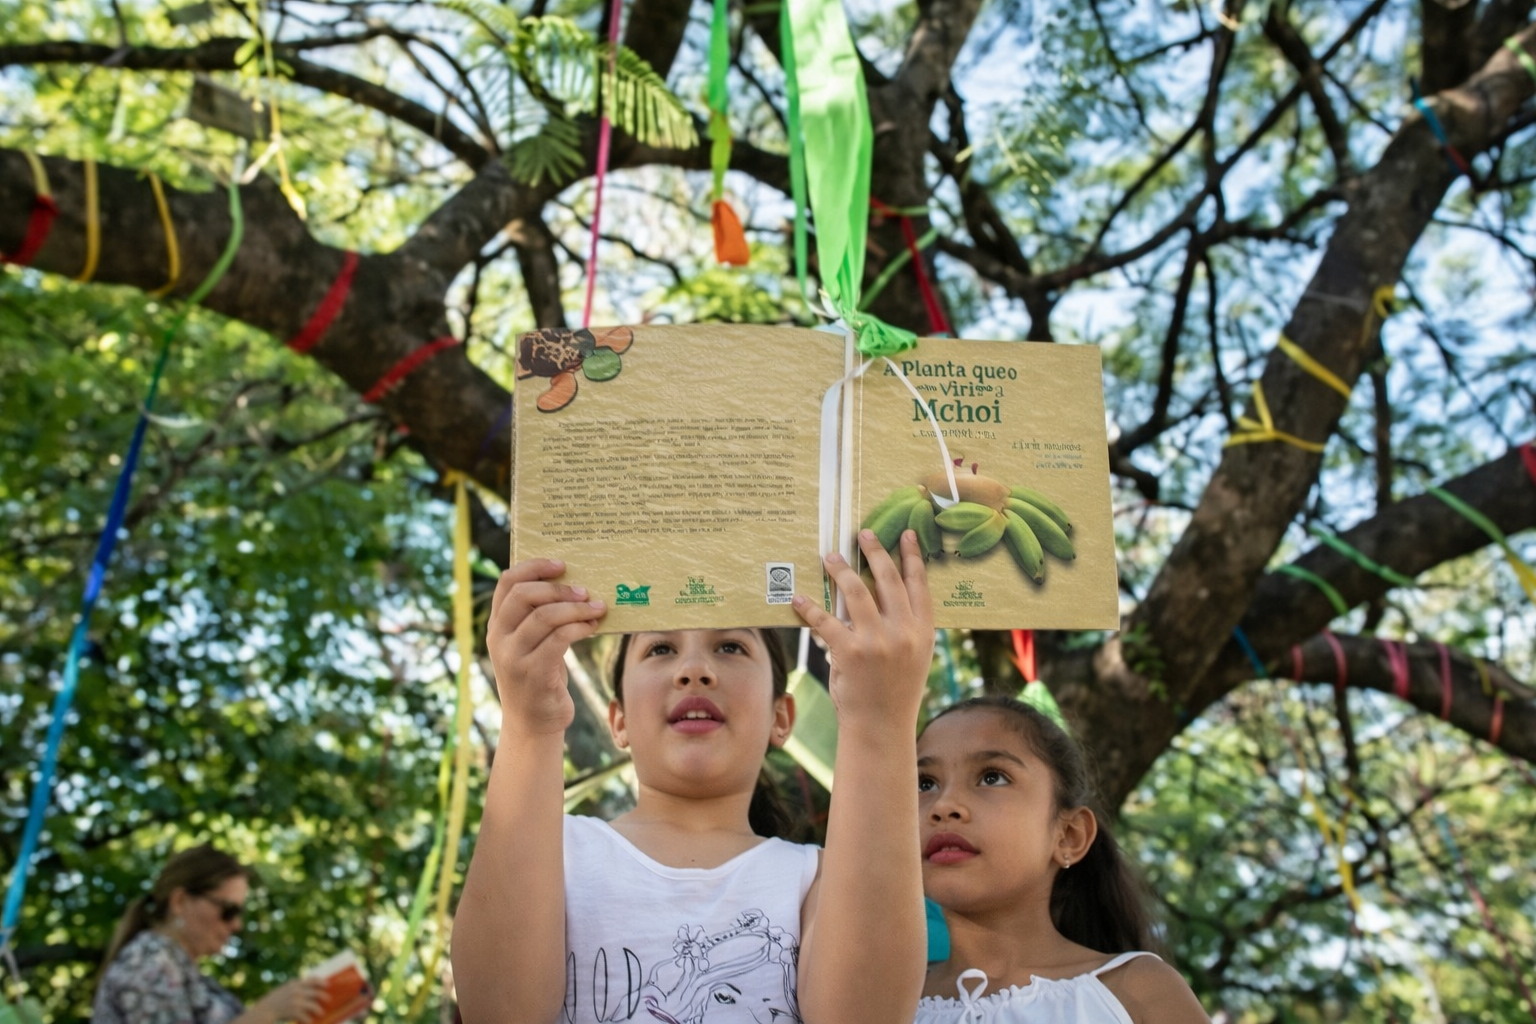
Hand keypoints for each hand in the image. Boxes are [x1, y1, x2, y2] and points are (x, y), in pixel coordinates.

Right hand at [254, 977, 326, 1023]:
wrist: (265, 1009)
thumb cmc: (277, 999)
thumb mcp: (286, 988)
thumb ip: (297, 986)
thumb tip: (313, 986)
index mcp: (295, 984)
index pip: (313, 980)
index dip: (322, 982)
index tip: (328, 985)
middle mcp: (297, 992)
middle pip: (316, 993)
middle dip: (324, 997)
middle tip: (328, 999)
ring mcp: (296, 1002)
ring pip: (314, 1006)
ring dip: (319, 1010)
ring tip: (321, 1012)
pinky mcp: (294, 1012)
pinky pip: (306, 1017)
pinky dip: (309, 1019)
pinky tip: (310, 1021)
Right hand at [487, 558, 606, 736]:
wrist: (533, 724)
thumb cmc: (539, 676)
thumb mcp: (531, 643)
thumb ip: (539, 617)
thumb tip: (574, 584)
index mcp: (497, 625)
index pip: (506, 583)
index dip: (533, 567)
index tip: (561, 564)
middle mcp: (499, 638)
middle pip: (524, 595)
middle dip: (558, 588)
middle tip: (585, 590)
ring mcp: (513, 657)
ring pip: (544, 617)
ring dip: (575, 608)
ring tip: (597, 607)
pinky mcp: (533, 674)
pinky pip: (557, 640)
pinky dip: (578, 628)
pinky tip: (592, 626)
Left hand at [792, 530, 933, 734]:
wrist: (881, 727)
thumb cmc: (893, 692)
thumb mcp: (912, 658)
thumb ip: (904, 627)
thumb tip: (880, 595)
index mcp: (923, 632)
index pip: (919, 585)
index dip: (912, 556)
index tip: (905, 534)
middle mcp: (904, 632)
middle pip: (888, 579)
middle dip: (874, 552)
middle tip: (862, 534)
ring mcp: (877, 641)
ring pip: (856, 592)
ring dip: (840, 570)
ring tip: (829, 557)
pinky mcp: (850, 652)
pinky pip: (825, 621)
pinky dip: (809, 608)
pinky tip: (798, 599)